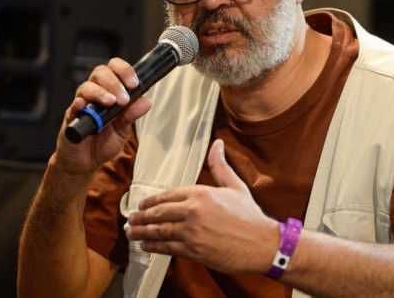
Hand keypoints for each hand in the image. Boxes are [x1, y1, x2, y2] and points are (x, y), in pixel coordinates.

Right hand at [53, 58, 151, 176]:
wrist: (85, 163)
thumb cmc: (102, 143)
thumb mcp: (122, 130)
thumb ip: (132, 114)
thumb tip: (146, 101)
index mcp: (109, 92)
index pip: (114, 70)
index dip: (124, 70)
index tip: (134, 83)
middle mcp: (94, 95)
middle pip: (100, 73)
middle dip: (114, 82)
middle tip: (124, 99)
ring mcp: (81, 105)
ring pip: (86, 87)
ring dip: (100, 92)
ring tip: (111, 102)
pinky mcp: (70, 119)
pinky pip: (72, 107)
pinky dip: (78, 104)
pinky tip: (83, 105)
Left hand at [126, 140, 279, 274]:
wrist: (262, 244)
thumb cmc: (250, 216)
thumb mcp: (235, 186)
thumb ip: (220, 166)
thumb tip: (217, 144)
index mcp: (201, 193)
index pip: (168, 195)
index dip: (152, 201)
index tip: (142, 205)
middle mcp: (193, 211)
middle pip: (159, 213)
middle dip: (141, 216)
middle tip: (130, 219)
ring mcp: (192, 232)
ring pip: (159, 231)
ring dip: (141, 232)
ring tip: (131, 232)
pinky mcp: (193, 250)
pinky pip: (167, 247)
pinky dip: (153, 246)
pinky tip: (146, 245)